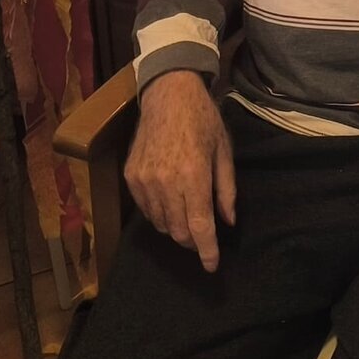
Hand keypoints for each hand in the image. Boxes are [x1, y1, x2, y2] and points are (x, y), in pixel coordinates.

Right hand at [125, 70, 236, 271]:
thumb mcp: (223, 151)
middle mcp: (165, 182)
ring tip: (186, 216)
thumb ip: (226, 190)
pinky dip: (158, 213)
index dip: (207, 252)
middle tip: (203, 235)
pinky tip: (169, 202)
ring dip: (175, 228)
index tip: (212, 266)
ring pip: (160, 224)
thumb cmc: (202, 119)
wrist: (168, 93)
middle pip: (178, 231)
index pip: (199, 227)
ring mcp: (144, 180)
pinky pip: (145, 209)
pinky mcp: (131, 176)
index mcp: (193, 176)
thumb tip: (227, 223)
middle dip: (193, 241)